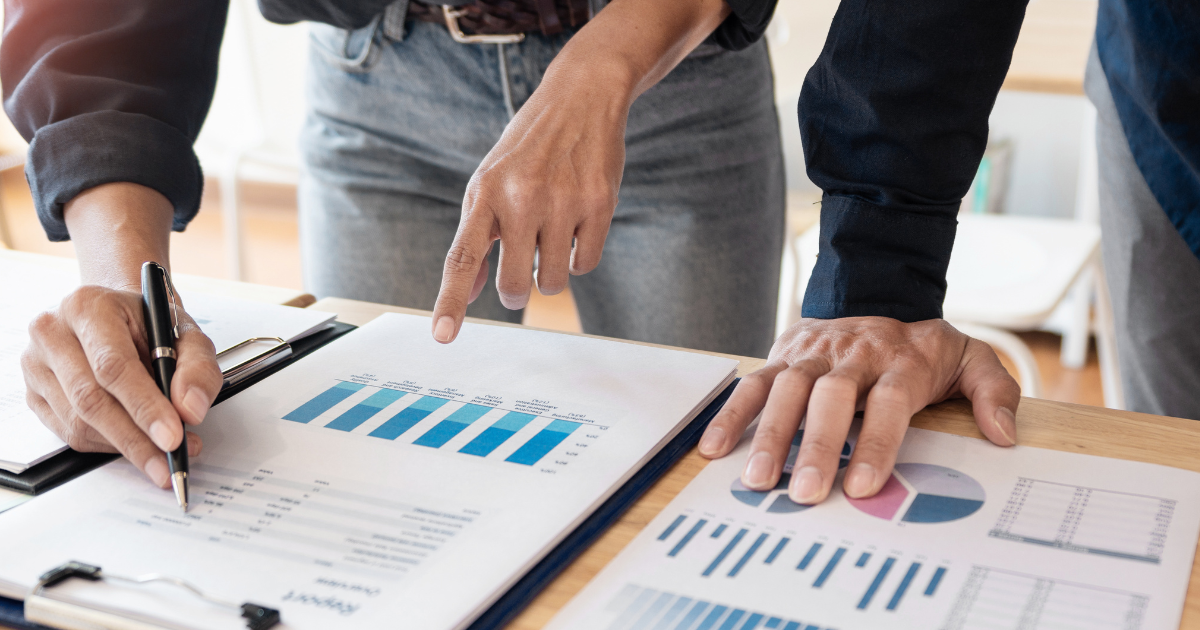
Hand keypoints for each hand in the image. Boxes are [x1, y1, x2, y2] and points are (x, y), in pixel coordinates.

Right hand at [21, 285, 222, 486]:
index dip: (144, 406)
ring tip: (162, 453)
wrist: (117, 315)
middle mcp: (53, 332)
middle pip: (91, 400)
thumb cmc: (147, 323)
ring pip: (79, 422)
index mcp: (88, 307)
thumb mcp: (186, 334)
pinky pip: (69, 433)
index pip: (113, 366)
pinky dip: (107, 445)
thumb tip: (190, 410)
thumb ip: (197, 369)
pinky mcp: (34, 393)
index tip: (172, 436)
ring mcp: (36, 364)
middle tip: (170, 458)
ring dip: (125, 446)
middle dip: (137, 437)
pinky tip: (134, 443)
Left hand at [429, 62, 627, 342]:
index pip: (462, 257)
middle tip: (520, 277)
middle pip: (514, 284)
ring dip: (549, 275)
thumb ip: (477, 237)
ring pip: (552, 282)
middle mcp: (521, 198)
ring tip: (551, 237)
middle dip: (516, 291)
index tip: (443, 336)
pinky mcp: (599, 204)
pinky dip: (577, 257)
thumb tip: (469, 294)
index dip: (451, 301)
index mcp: (485, 193)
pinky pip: (584, 264)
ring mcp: (563, 202)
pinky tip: (575, 226)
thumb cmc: (528, 149)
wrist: (580, 97)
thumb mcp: (489, 183)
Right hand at [698, 317, 1019, 503]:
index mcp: (900, 359)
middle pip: (832, 397)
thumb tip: (1005, 436)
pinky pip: (754, 383)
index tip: (864, 486)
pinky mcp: (783, 355)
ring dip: (769, 435)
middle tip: (806, 493)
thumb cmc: (920, 346)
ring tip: (758, 480)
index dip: (876, 443)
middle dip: (817, 446)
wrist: (874, 292)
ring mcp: (812, 353)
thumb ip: (994, 392)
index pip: (889, 401)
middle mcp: (852, 354)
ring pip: (787, 390)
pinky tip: (715, 447)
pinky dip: (731, 414)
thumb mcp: (971, 357)